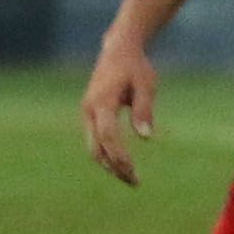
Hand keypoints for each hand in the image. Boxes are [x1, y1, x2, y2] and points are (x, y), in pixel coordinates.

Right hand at [82, 32, 157, 186]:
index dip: (118, 154)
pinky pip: (95, 141)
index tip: (132, 169)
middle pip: (96, 147)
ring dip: (110, 165)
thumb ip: (144, 109)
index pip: (107, 135)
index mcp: (102, 101)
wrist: (118, 50)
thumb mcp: (146, 84)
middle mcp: (89, 109)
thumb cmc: (135, 67)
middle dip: (114, 167)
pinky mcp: (90, 116)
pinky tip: (123, 165)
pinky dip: (107, 155)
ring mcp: (87, 113)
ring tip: (131, 179)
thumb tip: (146, 137)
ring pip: (93, 148)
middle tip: (135, 182)